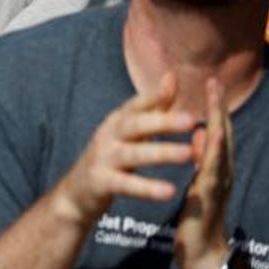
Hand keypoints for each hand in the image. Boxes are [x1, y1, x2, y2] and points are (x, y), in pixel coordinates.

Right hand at [52, 72, 195, 227]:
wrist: (77, 191)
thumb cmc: (111, 156)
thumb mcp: (129, 130)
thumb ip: (152, 107)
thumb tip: (171, 76)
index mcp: (117, 121)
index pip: (136, 104)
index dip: (154, 94)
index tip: (175, 81)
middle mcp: (108, 135)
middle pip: (134, 124)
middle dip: (162, 121)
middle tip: (191, 119)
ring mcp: (102, 158)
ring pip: (133, 154)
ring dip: (161, 152)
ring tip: (189, 154)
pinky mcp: (101, 182)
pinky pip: (126, 185)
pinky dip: (147, 188)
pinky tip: (169, 191)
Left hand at [174, 79, 233, 268]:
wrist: (200, 250)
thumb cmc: (198, 213)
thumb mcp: (199, 180)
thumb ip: (202, 156)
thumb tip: (202, 132)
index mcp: (215, 165)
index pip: (216, 130)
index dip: (215, 107)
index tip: (210, 81)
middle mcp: (222, 171)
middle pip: (223, 133)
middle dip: (220, 107)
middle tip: (215, 81)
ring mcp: (218, 183)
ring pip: (221, 149)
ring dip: (219, 123)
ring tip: (214, 98)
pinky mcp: (209, 197)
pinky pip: (212, 171)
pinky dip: (212, 151)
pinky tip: (210, 134)